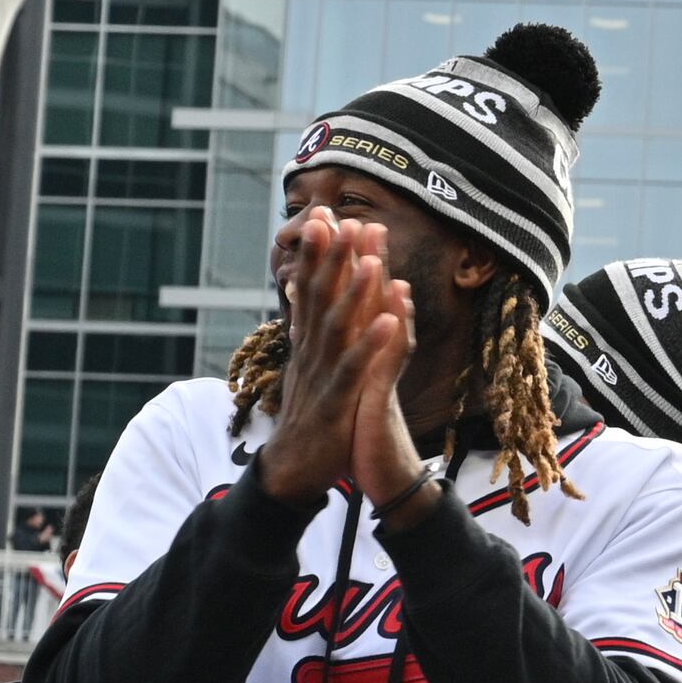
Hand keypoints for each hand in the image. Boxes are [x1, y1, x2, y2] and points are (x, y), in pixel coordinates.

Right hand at [255, 211, 416, 505]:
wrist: (294, 470)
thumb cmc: (313, 413)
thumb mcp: (315, 365)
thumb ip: (318, 329)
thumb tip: (314, 293)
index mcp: (311, 342)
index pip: (312, 289)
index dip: (317, 251)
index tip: (322, 212)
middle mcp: (312, 351)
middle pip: (319, 297)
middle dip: (328, 257)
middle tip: (331, 215)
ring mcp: (321, 376)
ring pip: (336, 328)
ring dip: (352, 292)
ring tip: (369, 258)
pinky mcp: (335, 402)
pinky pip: (354, 370)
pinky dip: (370, 344)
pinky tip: (387, 320)